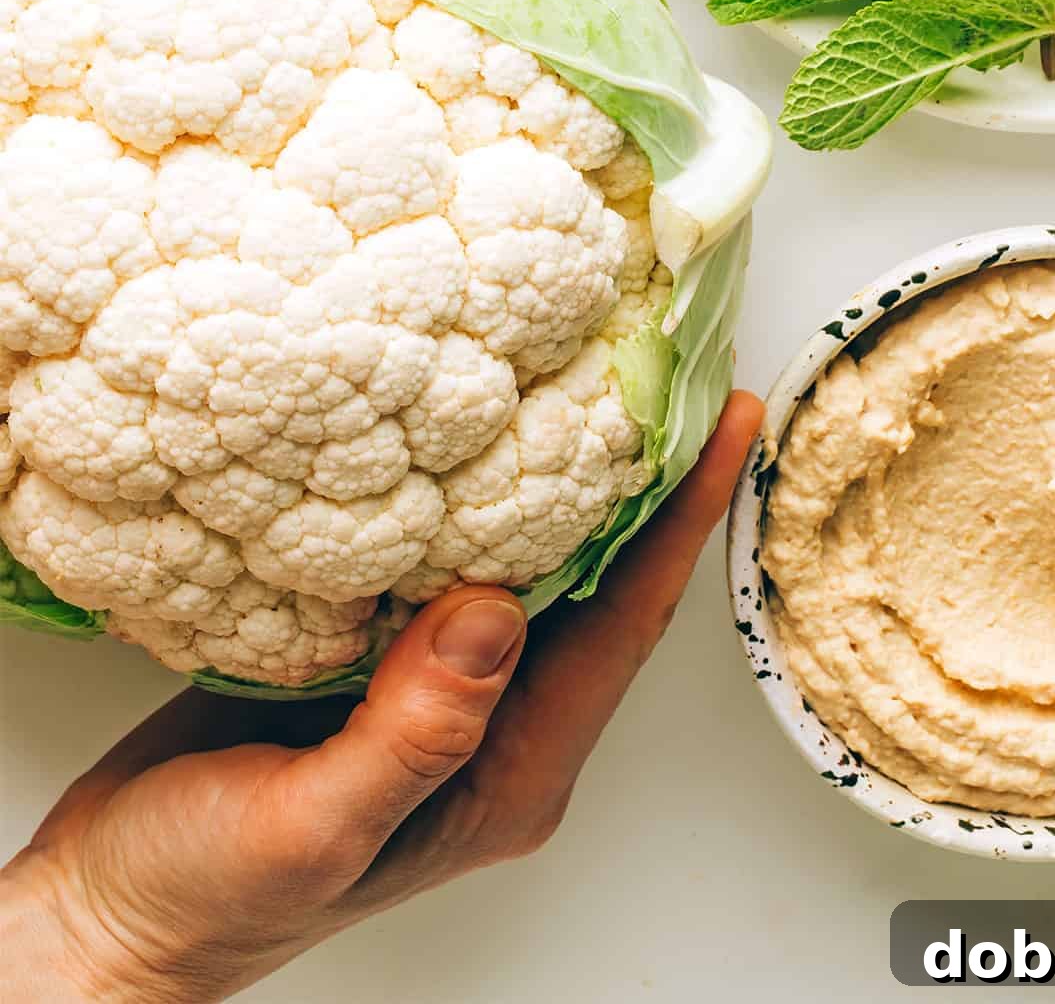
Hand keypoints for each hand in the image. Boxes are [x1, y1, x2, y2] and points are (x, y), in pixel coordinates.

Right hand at [1, 394, 762, 1003]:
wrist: (107, 911)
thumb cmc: (203, 901)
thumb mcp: (311, 831)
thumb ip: (411, 737)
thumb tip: (492, 615)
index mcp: (511, 769)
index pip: (623, 624)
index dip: (682, 519)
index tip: (729, 420)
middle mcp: (492, 720)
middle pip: (597, 581)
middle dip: (646, 477)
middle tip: (681, 362)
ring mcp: (435, 682)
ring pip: (526, 556)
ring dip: (562, 469)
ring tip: (600, 366)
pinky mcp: (376, 650)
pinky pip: (446, 553)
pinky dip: (470, 486)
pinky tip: (467, 423)